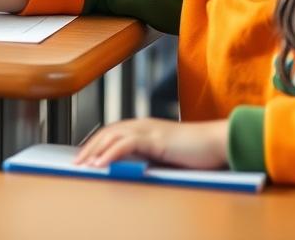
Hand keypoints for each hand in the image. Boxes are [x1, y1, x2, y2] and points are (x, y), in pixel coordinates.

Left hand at [75, 119, 229, 169]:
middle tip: (76, 163)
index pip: (112, 132)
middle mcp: (143, 125)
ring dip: (94, 151)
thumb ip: (150, 157)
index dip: (95, 144)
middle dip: (89, 147)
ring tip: (83, 165)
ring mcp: (149, 130)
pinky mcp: (156, 139)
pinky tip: (101, 163)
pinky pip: (127, 144)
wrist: (219, 142)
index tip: (84, 157)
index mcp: (145, 127)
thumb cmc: (197, 151)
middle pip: (106, 133)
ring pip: (112, 136)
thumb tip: (134, 169)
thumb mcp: (167, 155)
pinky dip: (111, 154)